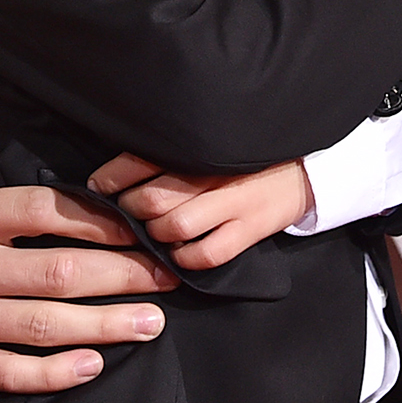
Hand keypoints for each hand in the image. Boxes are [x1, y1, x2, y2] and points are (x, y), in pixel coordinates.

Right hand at [0, 54, 175, 393]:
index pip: (40, 214)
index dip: (94, 218)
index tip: (138, 222)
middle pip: (54, 274)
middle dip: (118, 275)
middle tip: (167, 273)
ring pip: (40, 327)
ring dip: (101, 326)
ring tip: (151, 321)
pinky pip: (6, 372)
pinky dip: (51, 374)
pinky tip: (93, 364)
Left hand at [89, 153, 314, 269]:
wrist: (304, 169)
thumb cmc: (249, 157)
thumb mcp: (215, 144)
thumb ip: (177, 152)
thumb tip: (122, 167)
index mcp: (203, 146)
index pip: (145, 157)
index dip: (114, 175)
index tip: (97, 184)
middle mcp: (215, 173)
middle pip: (154, 196)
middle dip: (130, 208)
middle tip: (124, 211)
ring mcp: (234, 203)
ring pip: (175, 226)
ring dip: (155, 234)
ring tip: (151, 232)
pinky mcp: (249, 229)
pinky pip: (206, 254)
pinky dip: (184, 258)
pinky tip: (178, 253)